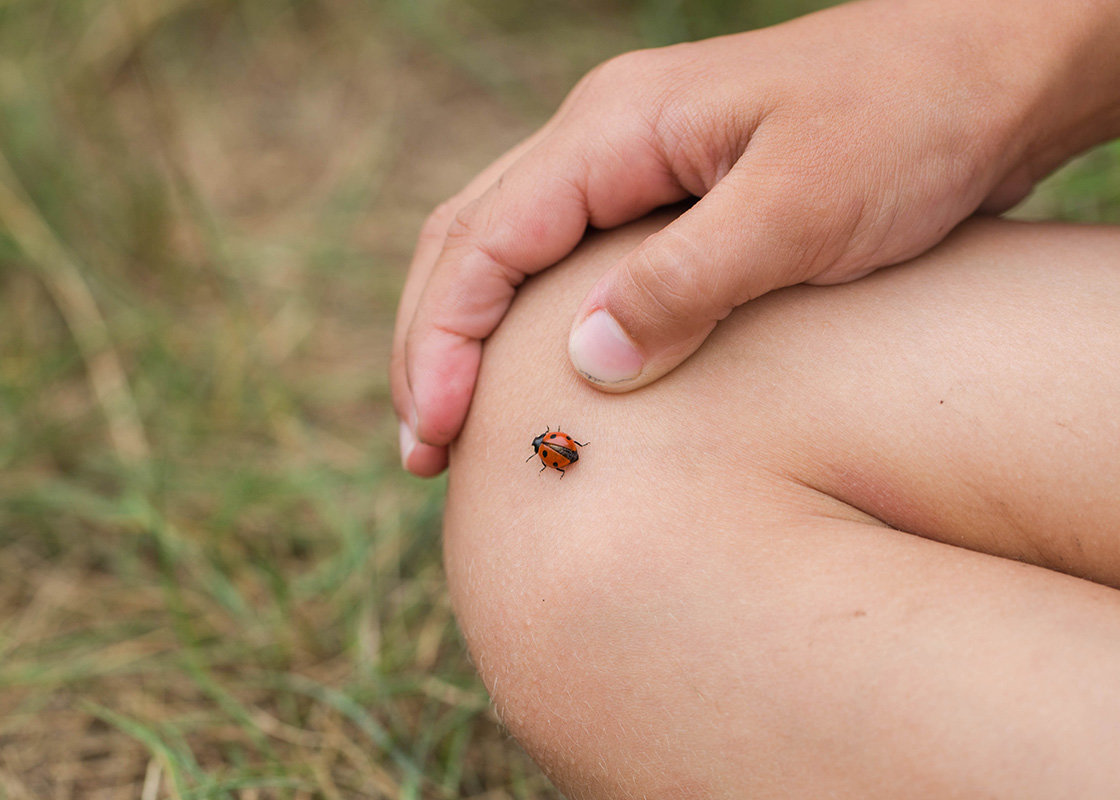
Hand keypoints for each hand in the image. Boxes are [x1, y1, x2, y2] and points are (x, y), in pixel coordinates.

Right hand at [393, 0, 1119, 475]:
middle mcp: (604, 141)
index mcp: (613, 131)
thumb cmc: (911, 124)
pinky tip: (534, 376)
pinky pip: (564, 262)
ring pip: (507, 251)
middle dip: (429, 345)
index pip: (482, 241)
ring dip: (466, 336)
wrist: (990, 74)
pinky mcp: (668, 201)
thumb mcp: (804, 208)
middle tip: (421, 450)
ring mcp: (632, 168)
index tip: (430, 433)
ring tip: (451, 427)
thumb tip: (587, 365)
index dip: (440, 342)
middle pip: (468, 242)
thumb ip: (688, 281)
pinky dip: (526, 325)